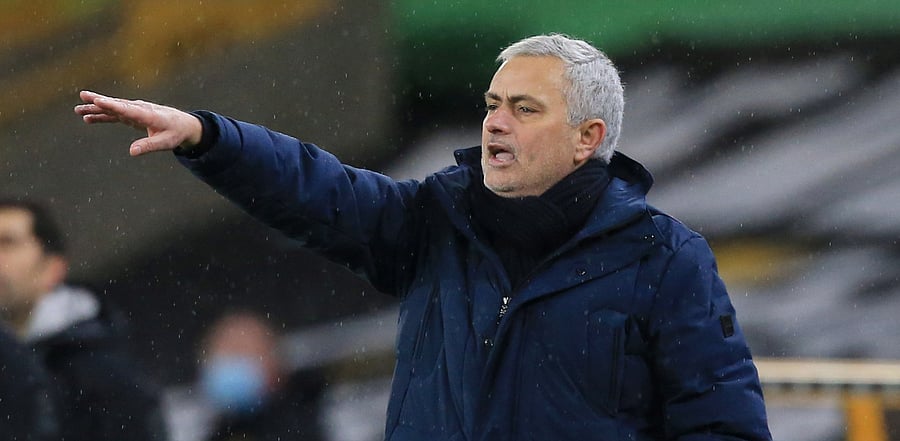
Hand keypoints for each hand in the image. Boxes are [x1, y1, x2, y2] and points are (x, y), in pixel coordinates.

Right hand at [74, 90, 202, 156]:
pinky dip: (102, 115)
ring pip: (113, 108)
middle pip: (117, 105)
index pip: (128, 109)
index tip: (98, 100)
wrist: (183, 125)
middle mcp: (139, 109)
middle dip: (100, 101)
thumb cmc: (175, 134)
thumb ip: (149, 146)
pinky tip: (87, 118)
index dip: (112, 105)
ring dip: (96, 108)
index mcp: (148, 115)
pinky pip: (114, 114)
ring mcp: (134, 111)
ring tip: (77, 109)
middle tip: (83, 96)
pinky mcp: (132, 115)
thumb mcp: (165, 143)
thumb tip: (132, 152)